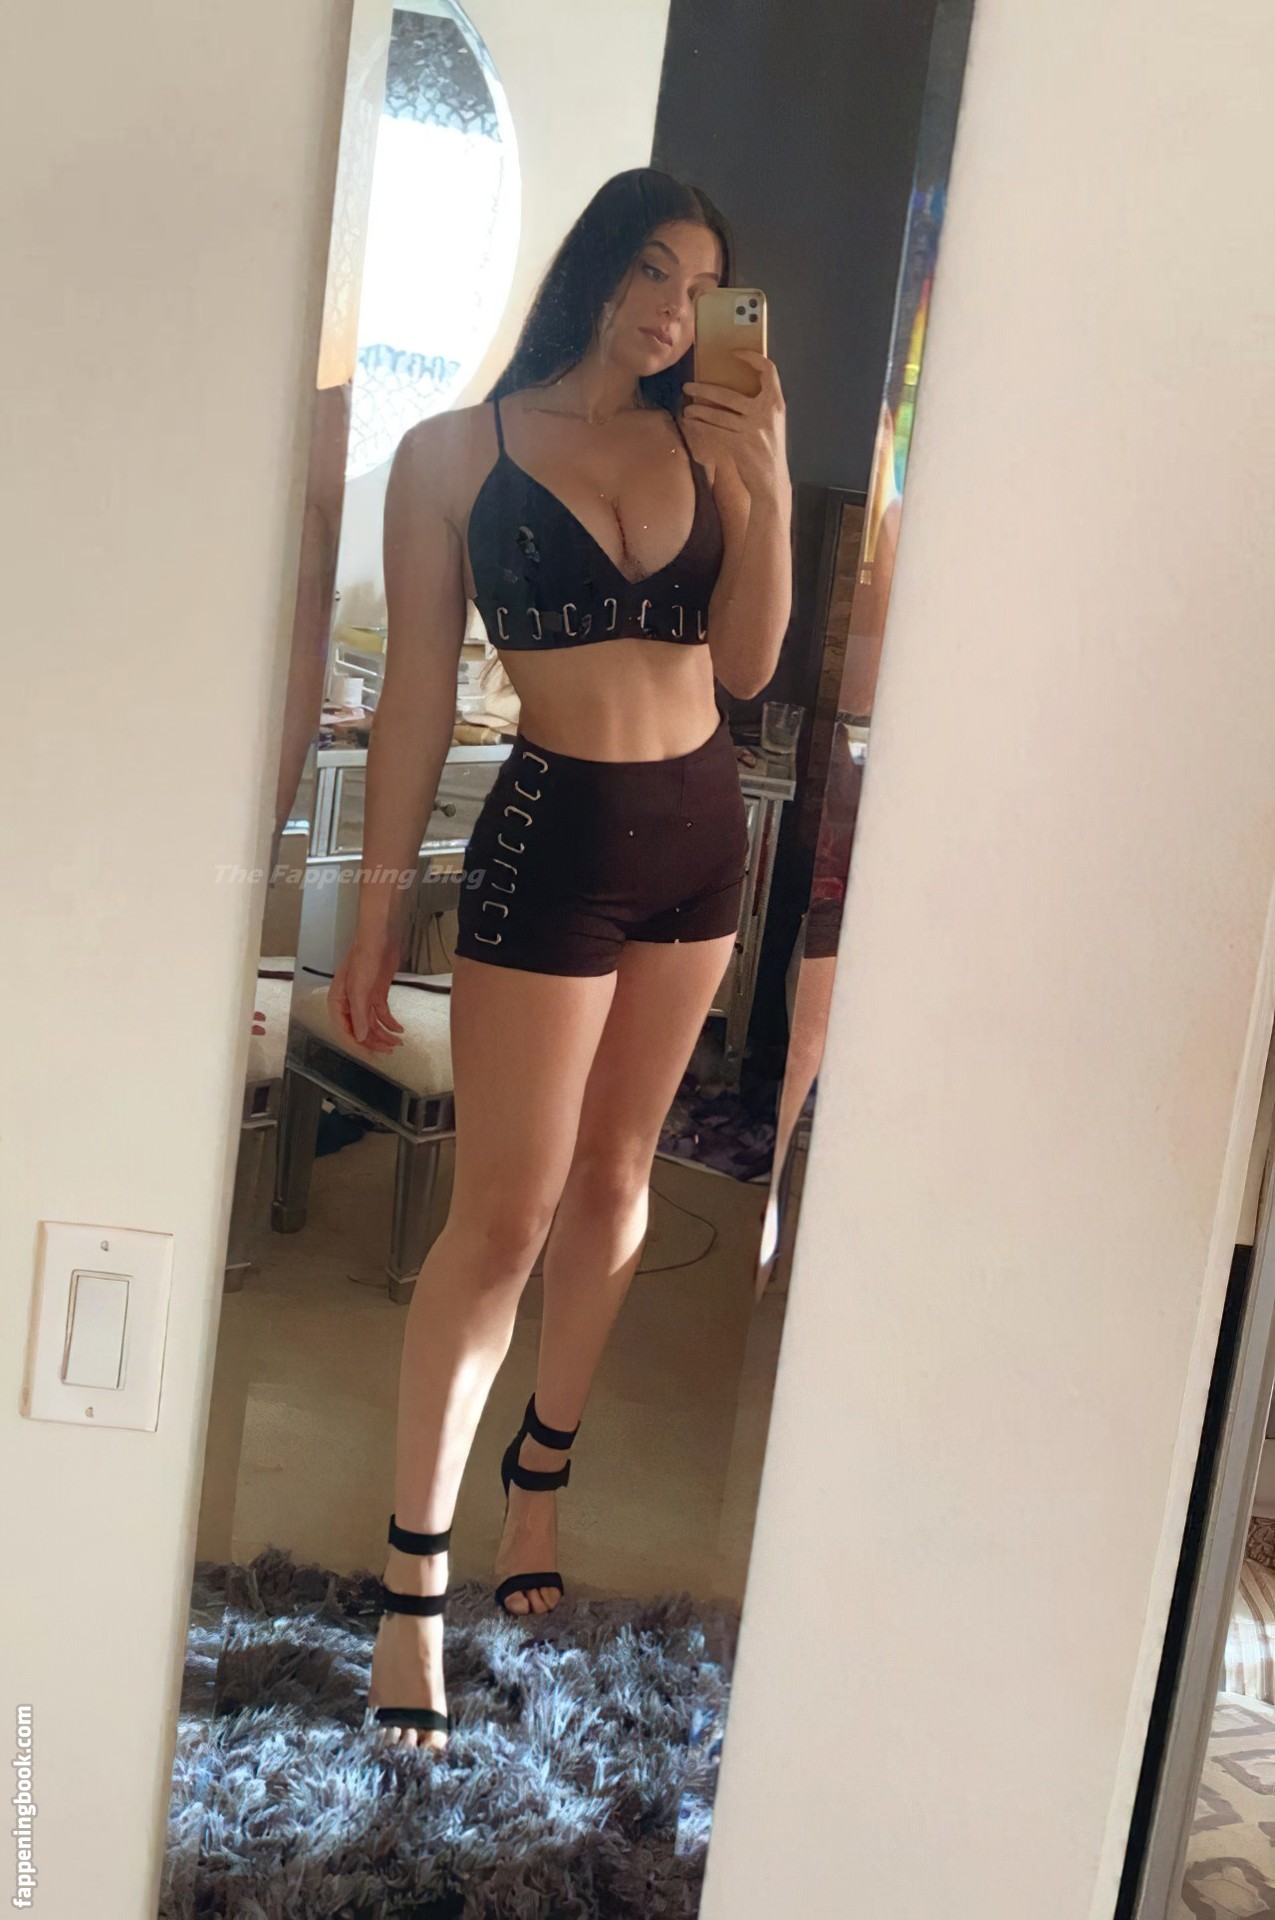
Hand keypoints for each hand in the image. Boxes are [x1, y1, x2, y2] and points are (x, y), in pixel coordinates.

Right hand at [328, 932, 404, 1053]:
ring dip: (383, 1035)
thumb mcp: (360, 989)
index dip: (356, 1045)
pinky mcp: (377, 995)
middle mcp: (349, 1003)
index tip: (370, 1056)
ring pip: (371, 1025)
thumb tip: (360, 1038)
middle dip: (373, 1043)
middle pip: (359, 1030)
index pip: (344, 1030)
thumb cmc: (364, 958)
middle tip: (387, 1052)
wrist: (380, 939)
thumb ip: (359, 1015)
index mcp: (337, 1001)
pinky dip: (390, 1023)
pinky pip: (382, 1015)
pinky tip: (399, 1030)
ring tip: (397, 1044)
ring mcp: (363, 999)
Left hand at [681, 351, 788, 502]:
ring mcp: (753, 430)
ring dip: (698, 410)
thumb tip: (733, 390)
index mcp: (777, 405)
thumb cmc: (768, 452)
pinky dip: (700, 427)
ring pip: (717, 414)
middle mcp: (765, 414)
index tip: (735, 353)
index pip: (769, 371)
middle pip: (729, 394)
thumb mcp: (771, 425)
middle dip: (704, 389)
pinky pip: (715, 432)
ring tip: (687, 408)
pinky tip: (691, 424)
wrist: (772, 482)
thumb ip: (759, 407)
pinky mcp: (740, 445)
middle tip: (688, 386)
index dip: (753, 358)